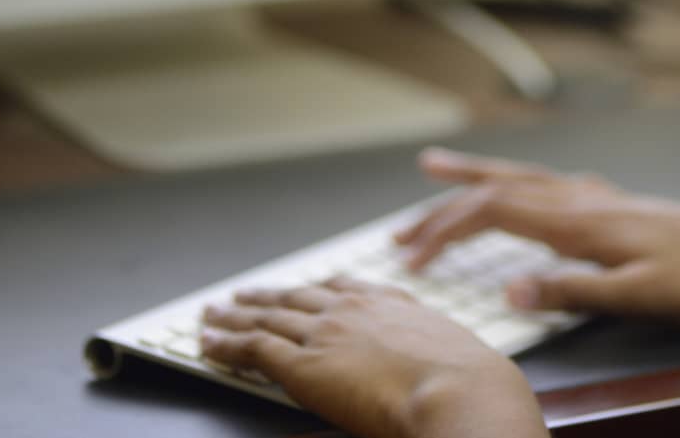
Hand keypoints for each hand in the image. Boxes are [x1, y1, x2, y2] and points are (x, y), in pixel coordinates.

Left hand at [201, 275, 547, 437]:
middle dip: (267, 297)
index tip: (303, 289)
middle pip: (297, 298)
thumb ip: (431, 356)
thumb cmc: (470, 386)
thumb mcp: (455, 357)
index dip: (315, 290)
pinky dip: (225, 344)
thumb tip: (438, 376)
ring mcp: (326, 333)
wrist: (459, 391)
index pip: (343, 289)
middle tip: (244, 295)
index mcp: (391, 305)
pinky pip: (253, 348)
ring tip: (214, 315)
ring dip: (235, 316)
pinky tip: (209, 343)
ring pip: (267, 318)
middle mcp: (353, 310)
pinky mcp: (303, 364)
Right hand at [395, 148, 679, 324]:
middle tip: (402, 227)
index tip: (412, 258)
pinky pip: (550, 184)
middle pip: (499, 190)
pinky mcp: (619, 206)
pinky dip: (518, 182)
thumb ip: (574, 291)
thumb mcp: (641, 297)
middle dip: (445, 205)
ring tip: (438, 172)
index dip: (445, 231)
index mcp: (582, 222)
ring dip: (476, 180)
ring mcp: (602, 199)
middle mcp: (585, 201)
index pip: (493, 214)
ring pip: (523, 179)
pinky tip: (525, 188)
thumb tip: (509, 290)